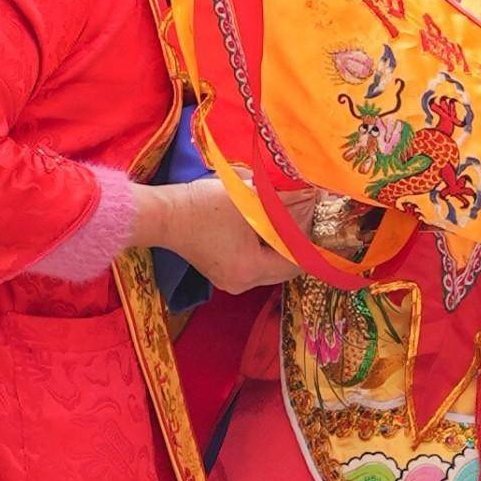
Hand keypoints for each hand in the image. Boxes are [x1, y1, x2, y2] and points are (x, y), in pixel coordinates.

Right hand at [133, 174, 297, 290]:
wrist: (162, 214)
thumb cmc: (202, 206)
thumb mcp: (248, 200)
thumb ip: (283, 201)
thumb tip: (311, 197)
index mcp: (251, 270)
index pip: (296, 260)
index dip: (309, 237)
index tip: (318, 214)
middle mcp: (243, 283)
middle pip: (285, 266)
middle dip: (297, 240)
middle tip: (307, 213)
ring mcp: (231, 280)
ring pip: (271, 264)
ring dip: (282, 243)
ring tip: (289, 216)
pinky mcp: (223, 272)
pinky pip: (256, 263)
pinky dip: (266, 246)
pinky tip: (268, 225)